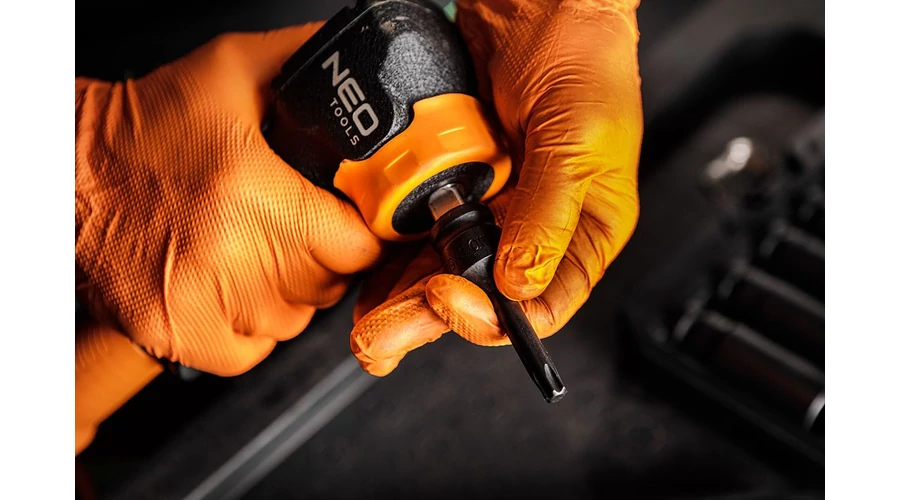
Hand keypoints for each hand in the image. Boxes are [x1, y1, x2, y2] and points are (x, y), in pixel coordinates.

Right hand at [76, 24, 383, 376]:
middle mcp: (229, 255)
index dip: (359, 232)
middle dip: (325, 256)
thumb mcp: (233, 69)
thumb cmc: (146, 123)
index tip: (346, 219)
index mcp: (252, 192)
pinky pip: (254, 350)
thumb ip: (305, 62)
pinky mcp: (176, 335)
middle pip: (329, 285)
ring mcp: (200, 304)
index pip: (357, 247)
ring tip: (259, 250)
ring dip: (291, 291)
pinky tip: (236, 288)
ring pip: (295, 320)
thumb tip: (358, 76)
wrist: (67, 171)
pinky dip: (255, 326)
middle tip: (295, 225)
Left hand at [349, 0, 642, 375]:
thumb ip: (549, 215)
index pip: (541, 303)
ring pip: (443, 274)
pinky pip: (417, 235)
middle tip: (384, 336)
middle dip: (428, 319)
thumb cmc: (582, 59)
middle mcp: (532, 229)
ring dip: (402, 303)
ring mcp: (488, 210)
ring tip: (367, 327)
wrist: (535, 4)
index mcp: (582, 233)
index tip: (450, 300)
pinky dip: (390, 259)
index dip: (493, 316)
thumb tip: (519, 283)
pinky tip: (364, 274)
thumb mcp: (580, 140)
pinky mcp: (450, 187)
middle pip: (481, 297)